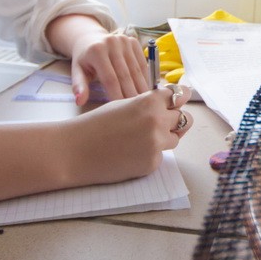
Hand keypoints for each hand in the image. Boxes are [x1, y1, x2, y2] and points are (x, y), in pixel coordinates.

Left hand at [47, 15, 150, 103]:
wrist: (90, 38)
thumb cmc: (84, 59)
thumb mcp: (77, 71)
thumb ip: (79, 86)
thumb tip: (79, 101)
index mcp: (96, 51)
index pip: (110, 78)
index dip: (117, 95)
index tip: (122, 110)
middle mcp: (112, 43)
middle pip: (125, 74)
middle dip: (131, 94)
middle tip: (137, 111)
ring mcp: (124, 41)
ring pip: (136, 70)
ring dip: (141, 87)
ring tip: (145, 103)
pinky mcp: (133, 42)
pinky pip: (142, 63)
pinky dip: (145, 77)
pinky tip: (147, 90)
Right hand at [63, 85, 194, 179]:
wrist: (75, 150)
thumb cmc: (95, 124)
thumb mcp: (123, 104)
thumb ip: (148, 103)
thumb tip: (170, 104)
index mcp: (149, 102)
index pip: (179, 95)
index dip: (179, 98)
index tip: (179, 101)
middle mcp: (157, 121)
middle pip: (185, 118)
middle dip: (176, 120)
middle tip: (161, 123)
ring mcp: (156, 144)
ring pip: (175, 138)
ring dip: (164, 138)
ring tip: (138, 139)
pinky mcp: (151, 163)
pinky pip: (159, 156)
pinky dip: (149, 154)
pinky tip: (129, 153)